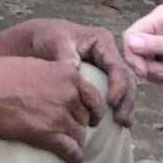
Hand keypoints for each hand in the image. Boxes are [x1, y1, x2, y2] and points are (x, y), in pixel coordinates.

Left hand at [0, 18, 134, 127]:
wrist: (36, 41)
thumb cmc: (46, 38)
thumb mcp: (54, 41)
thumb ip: (65, 54)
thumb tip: (75, 68)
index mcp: (102, 41)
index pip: (117, 66)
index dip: (118, 85)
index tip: (110, 103)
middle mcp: (108, 55)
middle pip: (127, 78)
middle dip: (126, 100)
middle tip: (121, 120)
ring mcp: (106, 67)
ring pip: (124, 88)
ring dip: (125, 106)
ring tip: (123, 124)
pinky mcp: (101, 79)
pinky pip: (114, 94)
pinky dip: (116, 108)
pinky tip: (116, 124)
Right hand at [0, 56, 105, 162]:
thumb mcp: (34, 64)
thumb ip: (53, 74)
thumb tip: (57, 84)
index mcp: (68, 74)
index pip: (94, 96)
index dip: (93, 110)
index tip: (91, 118)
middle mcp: (69, 93)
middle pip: (86, 117)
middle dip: (79, 126)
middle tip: (71, 133)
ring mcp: (60, 115)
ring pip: (80, 135)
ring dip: (75, 143)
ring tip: (70, 149)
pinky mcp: (48, 134)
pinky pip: (72, 150)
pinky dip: (74, 157)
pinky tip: (72, 160)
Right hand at [122, 3, 162, 85]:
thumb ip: (159, 45)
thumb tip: (130, 43)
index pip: (132, 35)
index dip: (134, 55)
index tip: (146, 71)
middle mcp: (160, 28)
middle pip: (134, 50)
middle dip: (147, 66)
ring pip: (142, 62)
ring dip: (155, 73)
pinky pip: (152, 69)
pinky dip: (161, 76)